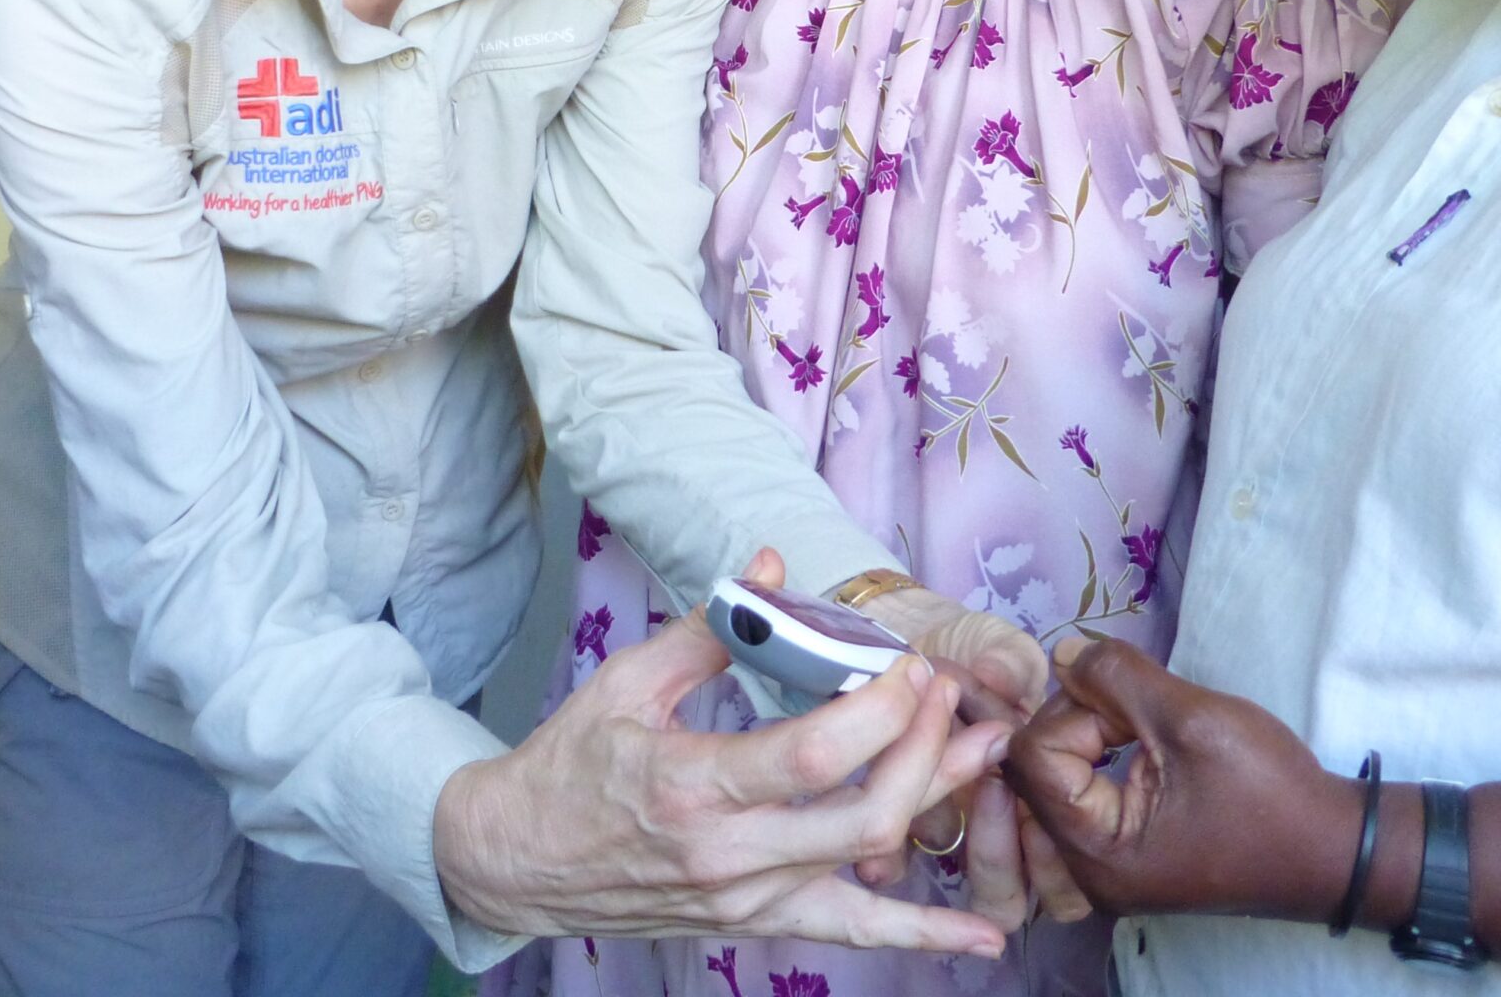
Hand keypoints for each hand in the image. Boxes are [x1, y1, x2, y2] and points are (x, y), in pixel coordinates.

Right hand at [433, 551, 1011, 955]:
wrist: (516, 860)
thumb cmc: (569, 765)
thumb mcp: (627, 683)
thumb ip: (709, 627)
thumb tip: (770, 562)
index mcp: (693, 786)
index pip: (814, 756)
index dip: (879, 711)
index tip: (906, 665)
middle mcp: (730, 855)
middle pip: (864, 815)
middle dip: (924, 750)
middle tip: (943, 690)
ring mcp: (747, 899)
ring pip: (870, 863)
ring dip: (937, 802)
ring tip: (984, 748)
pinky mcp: (756, 922)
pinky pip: (851, 933)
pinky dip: (922, 937)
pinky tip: (983, 936)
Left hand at [1003, 638, 1358, 923]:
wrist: (1330, 847)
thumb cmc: (1269, 791)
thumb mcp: (1192, 718)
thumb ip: (1115, 678)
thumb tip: (1061, 654)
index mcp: (1098, 853)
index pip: (1031, 758)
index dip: (1074, 711)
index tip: (1132, 707)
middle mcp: (1087, 874)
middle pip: (1034, 771)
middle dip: (1078, 722)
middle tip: (1139, 712)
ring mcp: (1103, 871)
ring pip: (1053, 781)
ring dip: (1086, 738)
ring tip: (1137, 726)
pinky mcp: (1122, 857)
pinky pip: (1077, 798)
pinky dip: (1096, 760)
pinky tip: (1132, 744)